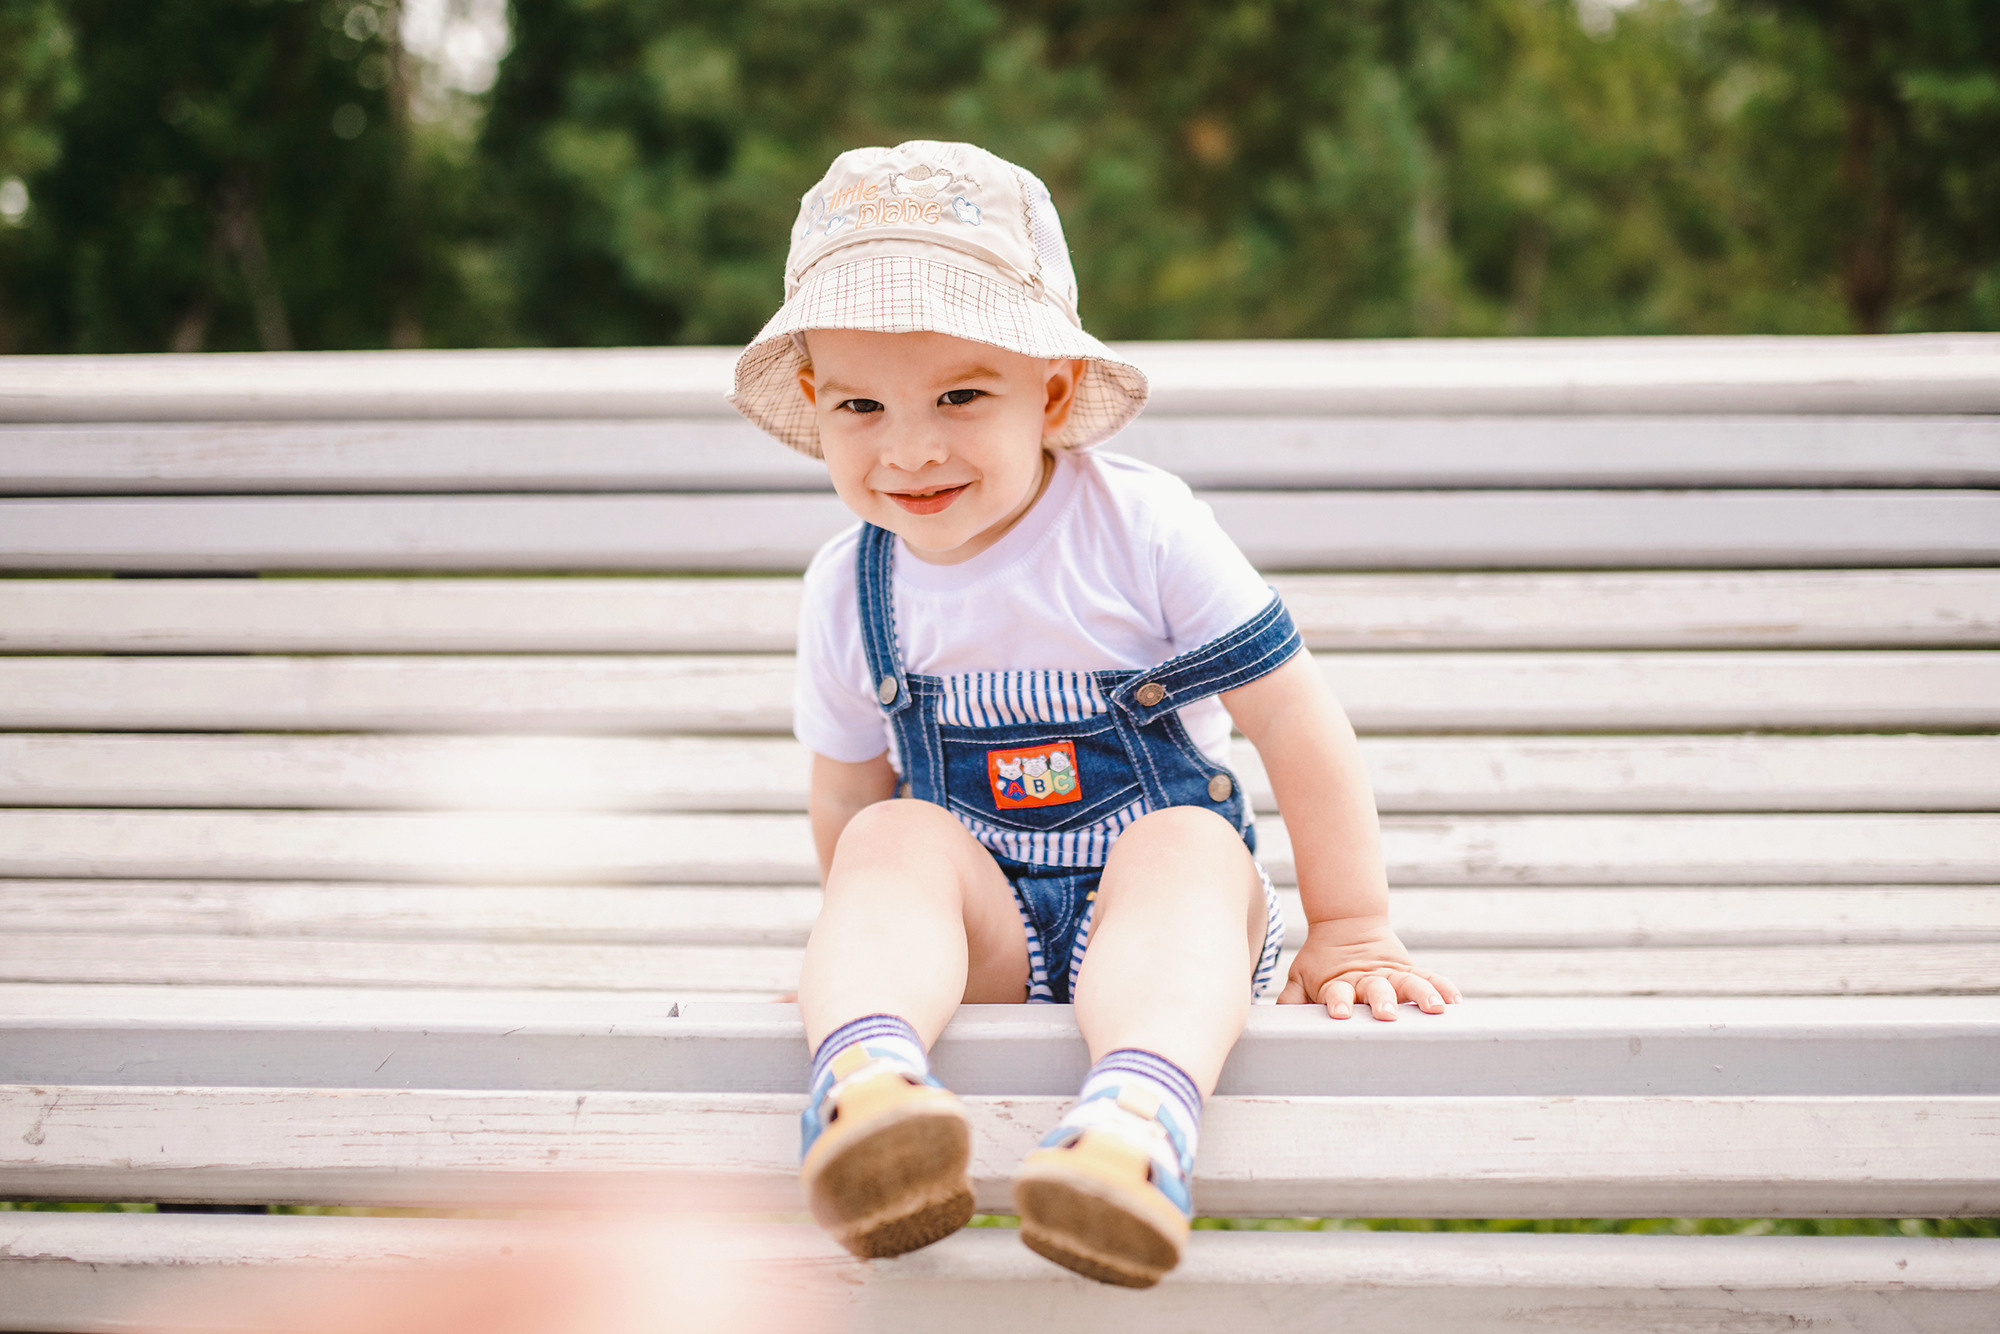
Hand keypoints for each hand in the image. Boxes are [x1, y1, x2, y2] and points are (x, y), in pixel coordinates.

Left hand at [1276, 914, 1461, 1019]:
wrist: (1344, 925)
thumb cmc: (1319, 964)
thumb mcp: (1299, 978)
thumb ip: (1290, 1000)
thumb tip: (1274, 1023)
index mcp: (1337, 981)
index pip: (1337, 992)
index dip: (1338, 1001)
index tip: (1339, 1012)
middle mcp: (1365, 978)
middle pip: (1375, 988)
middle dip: (1381, 1000)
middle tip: (1386, 1013)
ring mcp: (1389, 972)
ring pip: (1407, 982)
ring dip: (1421, 995)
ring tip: (1435, 1009)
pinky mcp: (1407, 968)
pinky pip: (1428, 977)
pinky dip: (1441, 987)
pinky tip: (1455, 1001)